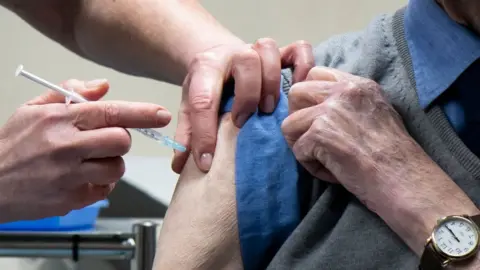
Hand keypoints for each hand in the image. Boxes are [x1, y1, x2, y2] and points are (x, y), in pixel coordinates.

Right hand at [0, 79, 170, 221]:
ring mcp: (69, 175)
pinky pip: (105, 190)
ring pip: (117, 168)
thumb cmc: (11, 145)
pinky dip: (100, 184)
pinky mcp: (70, 199)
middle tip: (104, 141)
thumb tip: (103, 86)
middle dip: (120, 140)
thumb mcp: (34, 109)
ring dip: (111, 164)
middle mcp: (66, 146)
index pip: (111, 112)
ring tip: (89, 162)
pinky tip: (82, 178)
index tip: (160, 114)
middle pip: (122, 141)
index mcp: (60, 119)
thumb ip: (70, 94)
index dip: (142, 113)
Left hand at [173, 39, 314, 172]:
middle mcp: (233, 54)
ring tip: (269, 110)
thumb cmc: (207, 87)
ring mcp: (258, 51)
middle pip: (245, 61)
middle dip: (247, 95)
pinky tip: (300, 88)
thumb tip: (180, 166)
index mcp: (206, 67)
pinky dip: (304, 66)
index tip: (206, 163)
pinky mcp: (281, 53)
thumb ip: (186, 133)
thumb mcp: (190, 107)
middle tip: (243, 123)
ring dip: (272, 82)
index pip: (203, 99)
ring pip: (270, 51)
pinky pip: (299, 50)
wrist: (220, 59)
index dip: (204, 134)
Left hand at [281, 67, 479, 253]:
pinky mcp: (320, 133)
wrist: (405, 180)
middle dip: (298, 118)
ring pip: (289, 123)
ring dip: (301, 144)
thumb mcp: (377, 114)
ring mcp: (330, 111)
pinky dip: (311, 165)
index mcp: (358, 85)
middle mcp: (343, 91)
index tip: (318, 119)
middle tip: (313, 139)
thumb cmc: (394, 157)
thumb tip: (318, 108)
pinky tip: (333, 171)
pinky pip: (297, 149)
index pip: (315, 74)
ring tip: (325, 159)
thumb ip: (349, 104)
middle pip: (296, 93)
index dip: (309, 98)